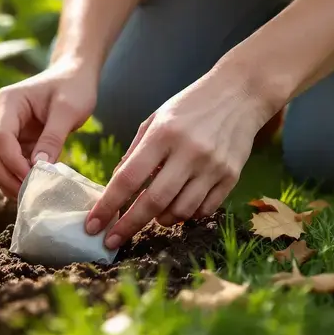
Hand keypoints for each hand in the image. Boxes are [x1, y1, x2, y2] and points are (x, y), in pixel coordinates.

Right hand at [0, 62, 98, 197]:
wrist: (74, 75)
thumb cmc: (73, 88)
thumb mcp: (68, 111)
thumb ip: (53, 138)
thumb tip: (39, 168)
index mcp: (8, 102)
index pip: (0, 139)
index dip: (13, 163)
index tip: (33, 180)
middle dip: (8, 177)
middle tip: (31, 196)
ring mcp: (3, 128)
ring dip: (10, 181)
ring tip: (33, 195)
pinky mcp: (14, 139)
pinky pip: (9, 163)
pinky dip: (17, 177)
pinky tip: (33, 189)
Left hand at [85, 65, 279, 249]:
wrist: (240, 93)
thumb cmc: (190, 106)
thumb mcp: (156, 119)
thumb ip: (135, 152)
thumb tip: (117, 186)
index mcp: (163, 134)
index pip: (129, 178)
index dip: (109, 205)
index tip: (93, 225)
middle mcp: (189, 152)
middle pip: (154, 201)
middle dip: (129, 225)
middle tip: (112, 240)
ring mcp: (213, 166)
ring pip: (181, 211)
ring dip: (161, 220)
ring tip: (154, 216)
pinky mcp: (231, 176)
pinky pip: (205, 209)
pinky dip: (187, 215)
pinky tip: (179, 208)